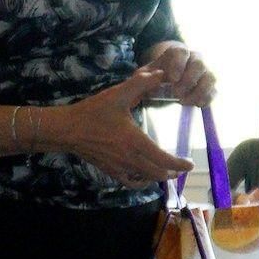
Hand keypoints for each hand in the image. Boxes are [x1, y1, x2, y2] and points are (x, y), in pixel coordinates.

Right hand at [36, 69, 188, 184]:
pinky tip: (143, 177)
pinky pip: (130, 183)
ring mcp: (119, 167)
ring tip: (167, 173)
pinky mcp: (110, 170)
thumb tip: (161, 74)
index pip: (165, 160)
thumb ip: (141, 84)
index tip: (190, 164)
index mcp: (136, 142)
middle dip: (173, 173)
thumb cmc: (93, 112)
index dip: (180, 164)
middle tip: (181, 169)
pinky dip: (141, 182)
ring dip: (159, 177)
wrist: (67, 129)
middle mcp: (130, 159)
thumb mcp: (117, 95)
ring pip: (146, 180)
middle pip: (158, 173)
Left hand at [139, 40, 217, 110]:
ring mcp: (204, 72)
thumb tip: (157, 76)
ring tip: (183, 102)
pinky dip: (206, 99)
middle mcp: (194, 59)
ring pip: (210, 78)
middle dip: (188, 80)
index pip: (181, 52)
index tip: (172, 79)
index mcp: (177, 53)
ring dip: (199, 91)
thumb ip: (143, 77)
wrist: (163, 83)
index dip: (178, 64)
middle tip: (176, 94)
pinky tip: (195, 105)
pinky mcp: (209, 86)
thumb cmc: (153, 77)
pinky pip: (213, 91)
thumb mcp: (142, 77)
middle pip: (199, 64)